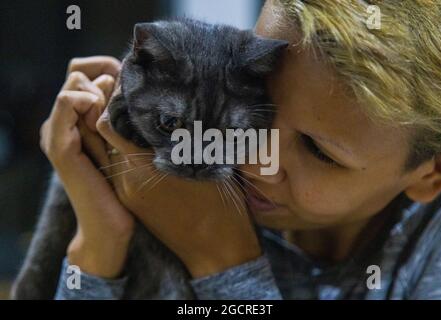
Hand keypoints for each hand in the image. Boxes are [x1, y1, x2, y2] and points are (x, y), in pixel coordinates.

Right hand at [40, 56, 134, 278]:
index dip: (109, 69)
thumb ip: (124, 119)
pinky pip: (68, 102)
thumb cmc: (127, 186)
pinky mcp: (61, 145)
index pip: (84, 71)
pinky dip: (91, 100)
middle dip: (107, 77)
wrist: (110, 225)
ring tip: (120, 115)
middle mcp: (63, 122)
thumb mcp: (127, 145)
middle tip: (128, 102)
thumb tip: (137, 88)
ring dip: (102, 90)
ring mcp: (58, 132)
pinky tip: (110, 119)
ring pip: (75, 82)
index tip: (132, 87)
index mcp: (77, 121)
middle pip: (79, 71)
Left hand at [96, 104, 261, 277]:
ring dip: (125, 137)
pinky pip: (122, 171)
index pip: (109, 124)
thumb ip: (182, 135)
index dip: (117, 104)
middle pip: (108, 137)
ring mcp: (127, 193)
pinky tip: (152, 149)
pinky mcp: (132, 202)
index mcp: (144, 165)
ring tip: (149, 125)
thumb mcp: (205, 162)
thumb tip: (173, 109)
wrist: (215, 249)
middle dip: (121, 118)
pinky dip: (130, 156)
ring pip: (114, 153)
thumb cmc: (219, 203)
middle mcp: (127, 178)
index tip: (135, 91)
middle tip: (142, 103)